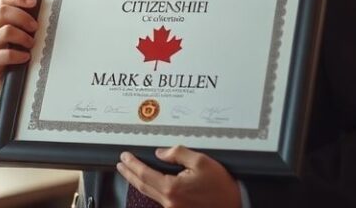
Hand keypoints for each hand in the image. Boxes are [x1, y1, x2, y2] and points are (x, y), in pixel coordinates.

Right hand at [0, 0, 37, 94]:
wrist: (12, 84)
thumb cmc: (22, 55)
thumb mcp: (27, 36)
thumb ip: (31, 23)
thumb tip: (47, 10)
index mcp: (1, 20)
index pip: (5, 0)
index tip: (34, 2)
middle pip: (3, 12)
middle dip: (23, 17)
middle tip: (36, 27)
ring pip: (5, 31)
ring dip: (23, 36)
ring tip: (32, 45)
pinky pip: (4, 54)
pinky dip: (18, 55)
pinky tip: (26, 57)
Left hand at [117, 146, 241, 207]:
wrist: (235, 204)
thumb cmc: (220, 185)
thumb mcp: (201, 161)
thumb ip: (178, 153)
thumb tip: (160, 153)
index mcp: (172, 188)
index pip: (144, 174)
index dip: (132, 164)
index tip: (125, 156)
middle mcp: (169, 201)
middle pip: (142, 186)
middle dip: (129, 173)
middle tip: (121, 164)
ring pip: (148, 193)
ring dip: (137, 181)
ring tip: (129, 171)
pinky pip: (158, 198)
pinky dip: (149, 188)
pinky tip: (148, 182)